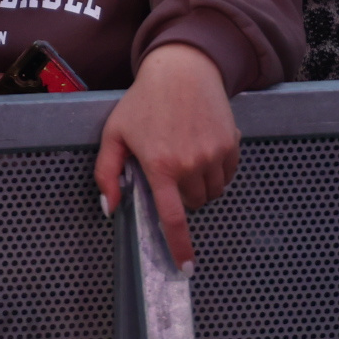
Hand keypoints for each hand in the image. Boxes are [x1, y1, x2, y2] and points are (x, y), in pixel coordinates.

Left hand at [94, 43, 238, 270]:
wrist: (182, 70)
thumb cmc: (144, 101)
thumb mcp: (115, 133)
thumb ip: (107, 173)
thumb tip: (110, 208)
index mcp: (160, 165)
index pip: (173, 218)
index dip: (180, 247)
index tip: (186, 268)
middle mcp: (190, 163)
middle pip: (193, 204)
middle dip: (181, 196)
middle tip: (169, 170)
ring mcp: (214, 154)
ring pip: (212, 192)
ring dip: (200, 186)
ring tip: (185, 158)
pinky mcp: (231, 144)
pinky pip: (228, 176)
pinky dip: (217, 172)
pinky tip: (202, 151)